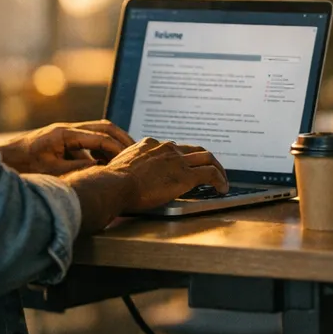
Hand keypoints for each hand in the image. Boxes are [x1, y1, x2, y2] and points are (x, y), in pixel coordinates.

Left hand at [0, 121, 134, 175]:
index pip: (100, 137)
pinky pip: (89, 141)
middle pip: (104, 127)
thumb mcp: (52, 171)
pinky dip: (100, 149)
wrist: (4, 160)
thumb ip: (78, 169)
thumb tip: (102, 170)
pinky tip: (105, 163)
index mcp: (64, 133)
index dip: (117, 148)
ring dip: (113, 143)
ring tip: (125, 158)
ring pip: (98, 132)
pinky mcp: (64, 140)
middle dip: (122, 138)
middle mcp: (67, 129)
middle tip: (136, 152)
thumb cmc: (23, 166)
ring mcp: (66, 133)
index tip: (130, 158)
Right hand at [107, 138, 228, 211]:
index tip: (185, 165)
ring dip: (217, 168)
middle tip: (210, 169)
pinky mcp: (186, 175)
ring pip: (207, 157)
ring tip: (222, 180)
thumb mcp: (118, 167)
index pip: (172, 147)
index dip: (182, 156)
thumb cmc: (110, 182)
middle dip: (204, 159)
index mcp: (149, 145)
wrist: (113, 185)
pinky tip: (222, 188)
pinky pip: (210, 173)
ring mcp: (177, 160)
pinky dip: (220, 179)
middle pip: (193, 149)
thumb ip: (127, 167)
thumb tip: (122, 177)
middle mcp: (166, 148)